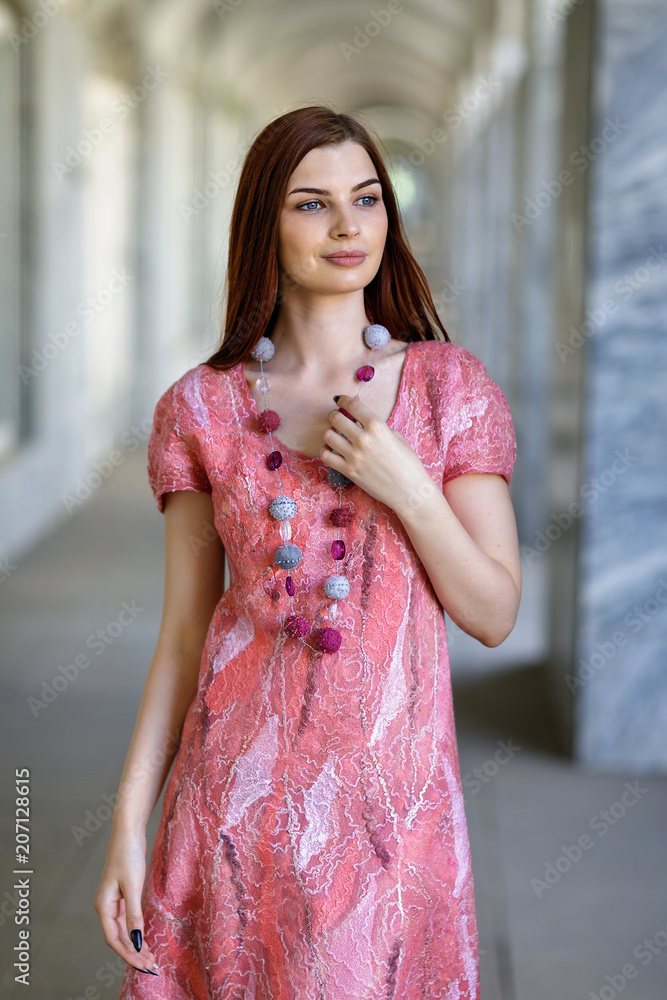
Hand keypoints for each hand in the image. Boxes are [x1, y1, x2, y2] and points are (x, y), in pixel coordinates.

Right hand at [93, 831, 158, 975]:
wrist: (128, 832)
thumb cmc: (128, 855)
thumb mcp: (133, 886)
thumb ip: (134, 914)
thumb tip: (136, 940)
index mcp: (104, 906)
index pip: (114, 939)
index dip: (128, 954)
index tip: (143, 965)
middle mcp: (106, 907)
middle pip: (119, 938)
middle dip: (133, 953)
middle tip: (151, 966)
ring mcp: (114, 902)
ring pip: (124, 931)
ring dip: (136, 945)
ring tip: (150, 957)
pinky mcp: (123, 895)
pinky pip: (128, 921)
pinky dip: (136, 931)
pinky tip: (145, 939)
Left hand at [321, 393, 436, 515]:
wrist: (410, 491)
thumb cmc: (408, 464)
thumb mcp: (396, 437)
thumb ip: (377, 426)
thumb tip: (361, 419)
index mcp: (377, 427)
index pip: (353, 406)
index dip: (343, 400)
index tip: (340, 400)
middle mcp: (363, 439)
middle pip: (336, 418)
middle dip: (334, 415)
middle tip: (337, 417)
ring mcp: (354, 456)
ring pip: (328, 436)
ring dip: (330, 432)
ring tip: (336, 435)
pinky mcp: (349, 471)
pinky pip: (326, 456)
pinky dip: (326, 450)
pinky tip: (332, 450)